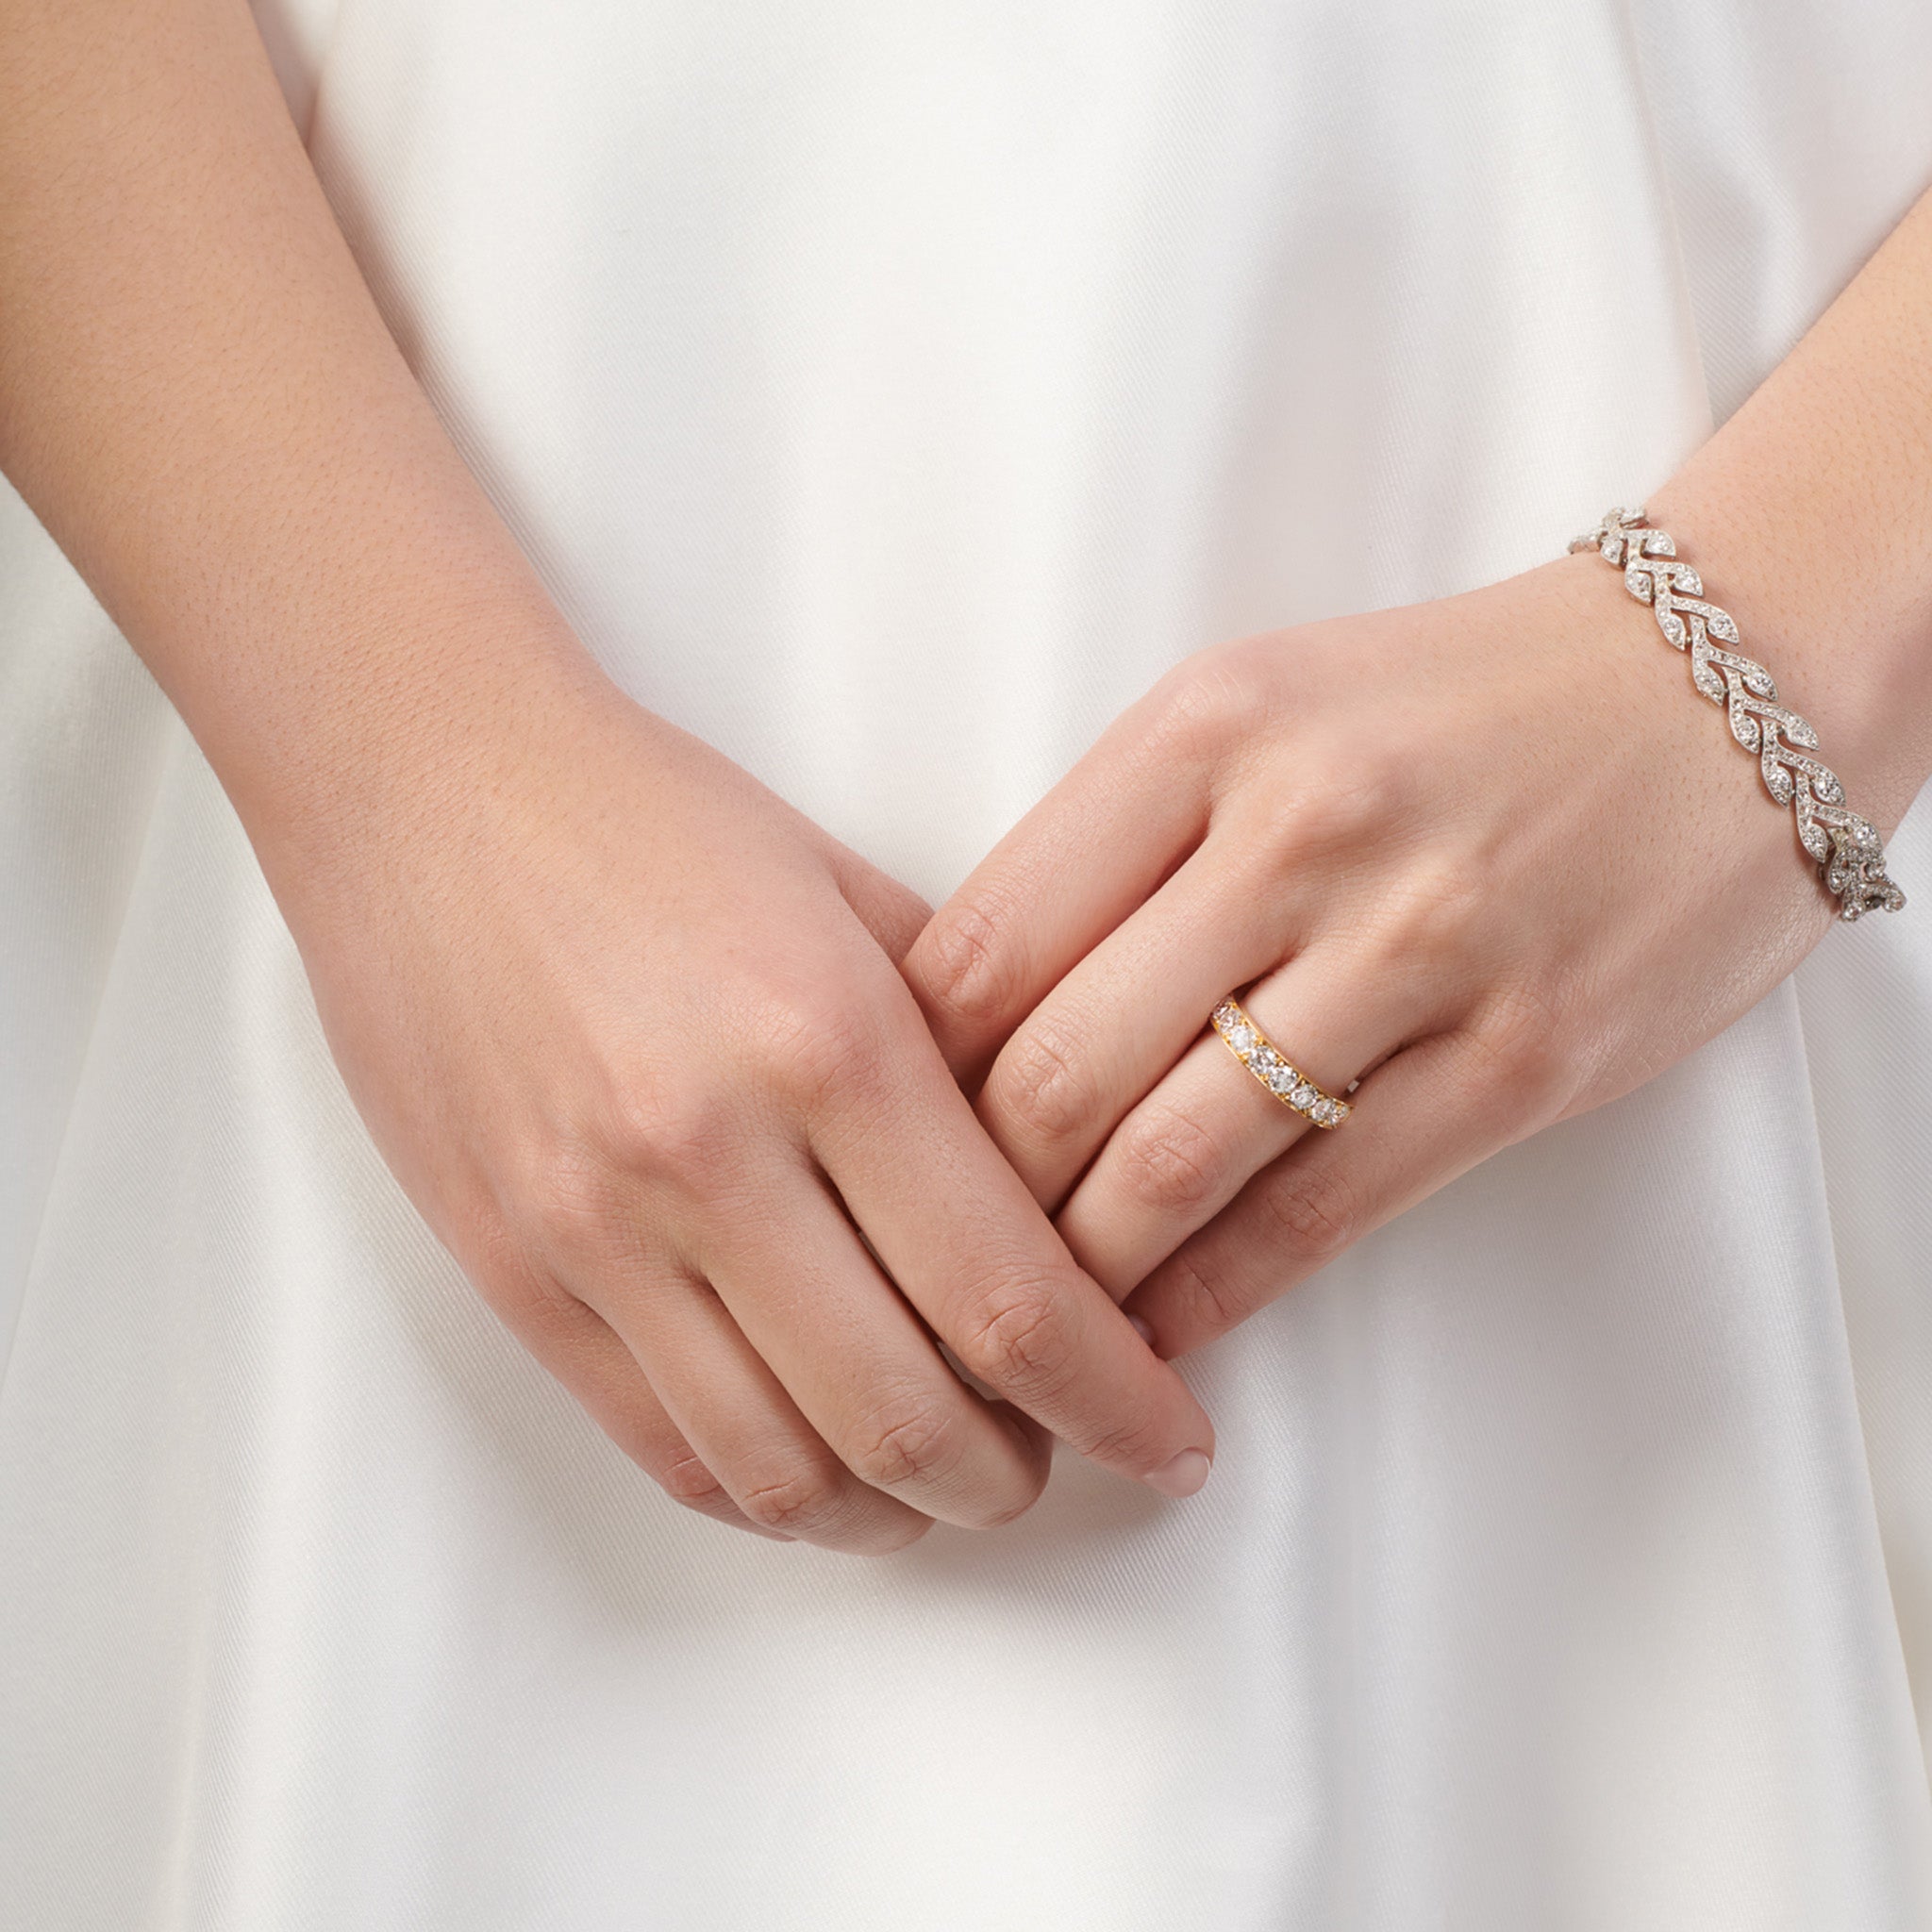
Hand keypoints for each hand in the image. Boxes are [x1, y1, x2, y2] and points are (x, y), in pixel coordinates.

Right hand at [257, 667, 1216, 1551]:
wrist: (430, 791)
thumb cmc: (653, 823)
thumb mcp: (853, 895)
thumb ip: (962, 1047)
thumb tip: (1065, 1195)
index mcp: (827, 1043)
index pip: (1011, 1296)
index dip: (1114, 1399)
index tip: (1168, 1435)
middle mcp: (708, 1157)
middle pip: (908, 1419)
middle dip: (1020, 1478)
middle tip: (1065, 1457)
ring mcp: (594, 1228)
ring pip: (781, 1470)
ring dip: (898, 1513)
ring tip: (951, 1478)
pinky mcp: (513, 1271)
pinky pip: (660, 1446)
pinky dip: (768, 1495)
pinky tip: (825, 1469)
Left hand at [905, 544, 1851, 1354]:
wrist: (1710, 686)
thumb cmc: (1450, 706)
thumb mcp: (1252, 709)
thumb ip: (1115, 843)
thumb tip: (970, 1022)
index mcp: (1200, 729)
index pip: (982, 942)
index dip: (904, 1077)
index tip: (884, 1147)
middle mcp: (1299, 828)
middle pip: (1055, 1067)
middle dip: (973, 1200)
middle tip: (936, 1264)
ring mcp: (1420, 942)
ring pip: (1177, 1157)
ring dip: (1083, 1271)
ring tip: (1036, 1326)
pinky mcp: (1525, 1052)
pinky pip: (1324, 1209)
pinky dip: (1219, 1293)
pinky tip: (1163, 1332)